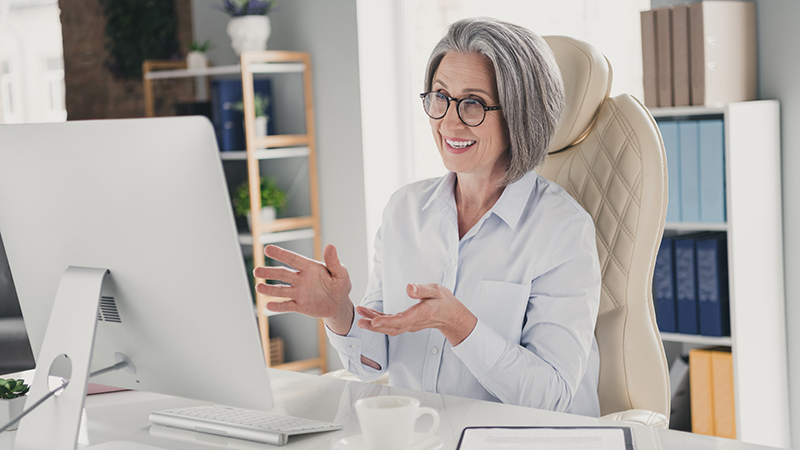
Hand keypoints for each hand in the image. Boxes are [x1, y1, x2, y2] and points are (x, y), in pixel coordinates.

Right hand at [254, 244, 352, 330]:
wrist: (339, 305)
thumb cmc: (340, 286)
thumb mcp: (341, 274)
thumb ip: (334, 262)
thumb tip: (330, 246)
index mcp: (310, 268)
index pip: (293, 259)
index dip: (281, 254)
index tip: (268, 249)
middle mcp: (301, 279)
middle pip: (283, 274)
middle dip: (270, 272)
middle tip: (256, 271)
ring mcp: (299, 293)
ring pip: (281, 290)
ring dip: (270, 289)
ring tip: (258, 287)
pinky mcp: (299, 306)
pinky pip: (287, 306)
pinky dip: (278, 306)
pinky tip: (268, 305)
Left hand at [356, 283, 476, 345]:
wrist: (451, 316)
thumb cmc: (444, 302)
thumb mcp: (437, 290)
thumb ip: (422, 289)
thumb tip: (409, 288)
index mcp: (421, 314)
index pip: (402, 320)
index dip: (387, 321)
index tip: (374, 321)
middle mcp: (413, 323)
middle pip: (391, 328)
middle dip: (374, 326)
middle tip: (359, 321)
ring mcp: (409, 325)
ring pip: (389, 328)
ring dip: (373, 323)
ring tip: (360, 314)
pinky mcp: (406, 323)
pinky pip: (390, 324)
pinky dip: (378, 320)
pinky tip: (368, 314)